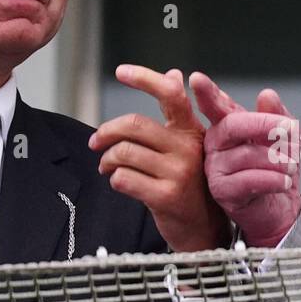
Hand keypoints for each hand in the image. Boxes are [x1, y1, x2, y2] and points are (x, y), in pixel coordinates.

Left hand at [88, 65, 229, 250]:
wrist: (205, 230)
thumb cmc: (193, 185)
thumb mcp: (192, 146)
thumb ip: (179, 115)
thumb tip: (174, 75)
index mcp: (192, 131)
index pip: (170, 95)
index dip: (145, 78)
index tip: (122, 71)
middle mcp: (188, 149)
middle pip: (134, 125)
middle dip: (106, 132)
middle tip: (96, 142)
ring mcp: (178, 173)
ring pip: (124, 152)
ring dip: (107, 160)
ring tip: (108, 167)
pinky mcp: (166, 197)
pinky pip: (123, 178)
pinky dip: (114, 179)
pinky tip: (121, 182)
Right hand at [190, 71, 300, 247]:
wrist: (279, 209)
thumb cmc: (276, 171)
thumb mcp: (285, 140)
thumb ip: (277, 116)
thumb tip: (266, 94)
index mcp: (228, 128)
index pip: (217, 107)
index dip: (208, 94)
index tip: (197, 79)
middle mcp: (216, 146)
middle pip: (232, 125)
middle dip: (262, 124)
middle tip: (288, 128)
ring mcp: (216, 169)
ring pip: (246, 154)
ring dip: (277, 160)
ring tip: (291, 166)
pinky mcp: (222, 191)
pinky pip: (249, 180)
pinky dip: (273, 179)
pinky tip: (284, 182)